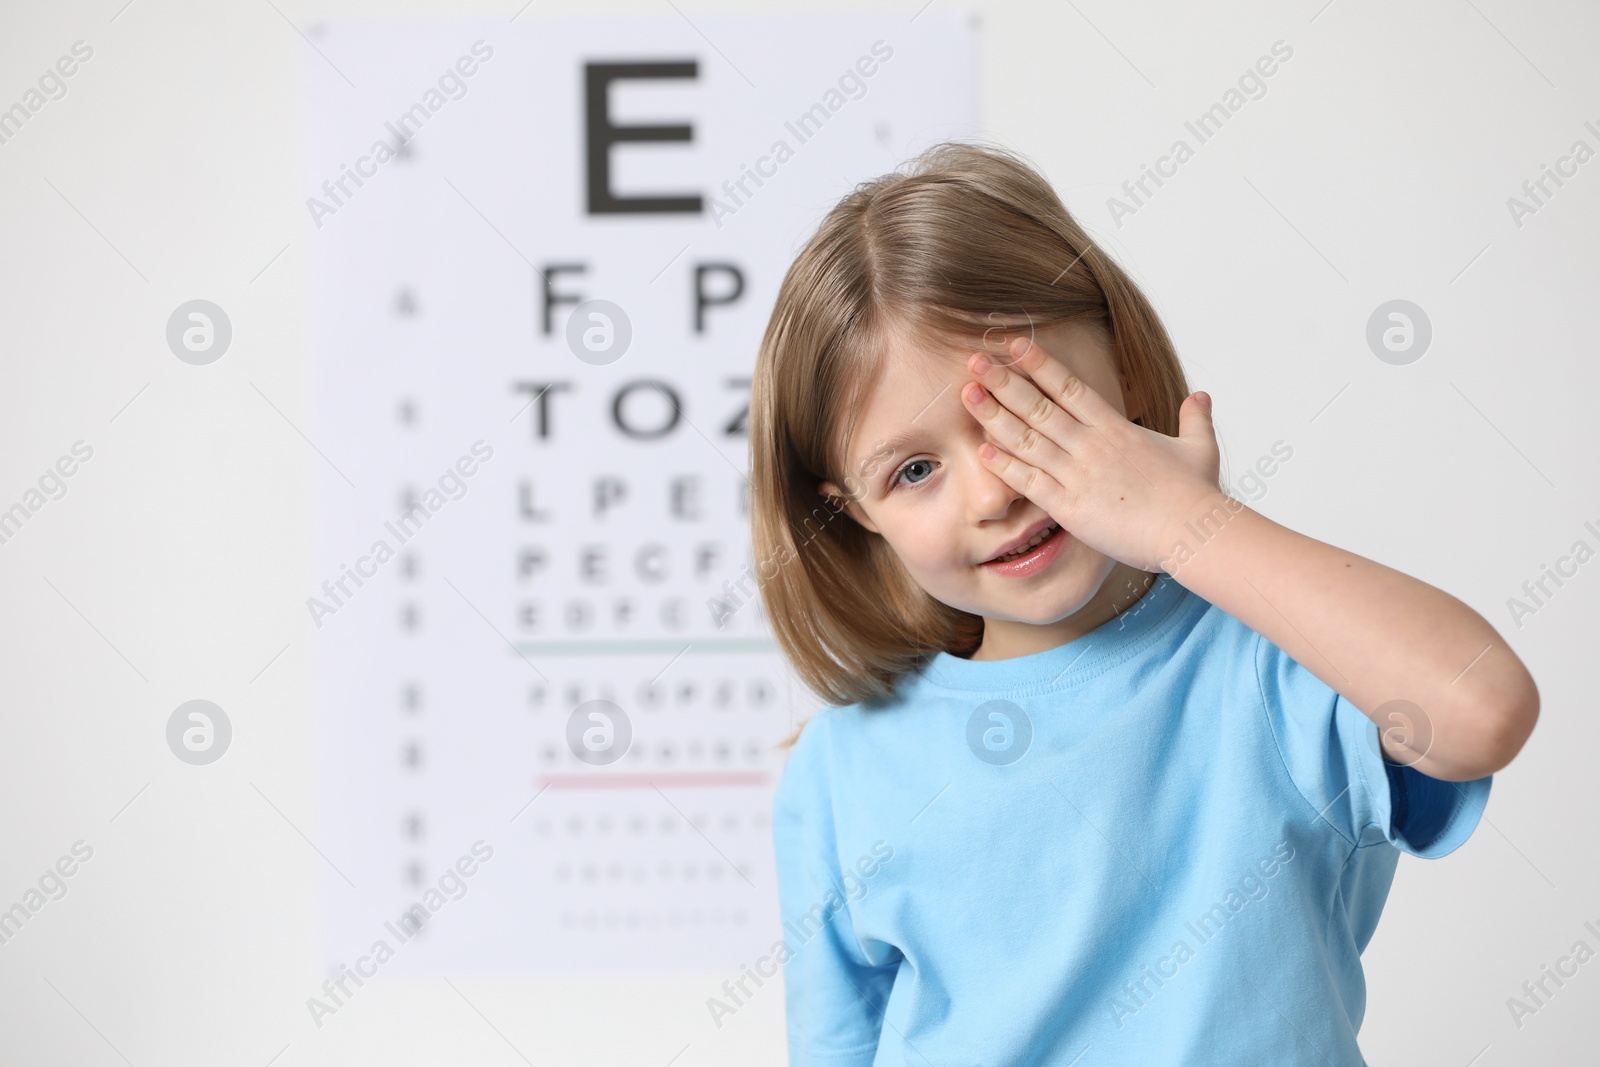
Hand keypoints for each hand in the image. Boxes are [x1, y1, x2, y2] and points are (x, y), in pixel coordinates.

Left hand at [960, 334, 1226, 572]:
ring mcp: (1078, 475)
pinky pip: (1030, 483)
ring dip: (994, 415)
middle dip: (1005, 381)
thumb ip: (1195, 419)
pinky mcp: (1070, 507)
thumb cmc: (1196, 495)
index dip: (1039, 363)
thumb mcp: (1199, 448)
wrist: (1193, 532)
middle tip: (975, 361)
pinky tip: (981, 450)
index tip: (1014, 344)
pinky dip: (1005, 466)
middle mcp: (1092, 445)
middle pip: (1039, 406)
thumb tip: (1201, 396)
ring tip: (968, 394)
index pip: (1070, 387)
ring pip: (1028, 439)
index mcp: (1116, 428)